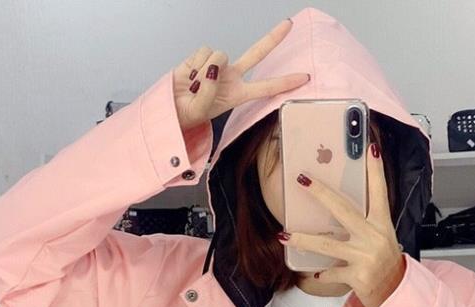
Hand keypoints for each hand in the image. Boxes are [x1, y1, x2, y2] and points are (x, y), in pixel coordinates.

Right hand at [173, 19, 309, 131]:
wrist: (169, 108)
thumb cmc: (187, 114)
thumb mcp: (202, 109)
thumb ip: (211, 88)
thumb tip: (214, 65)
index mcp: (238, 95)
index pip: (266, 87)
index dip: (286, 82)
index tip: (305, 77)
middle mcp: (232, 77)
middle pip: (256, 54)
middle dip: (273, 39)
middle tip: (289, 24)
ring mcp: (219, 65)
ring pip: (220, 55)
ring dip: (205, 71)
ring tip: (195, 87)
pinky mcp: (203, 56)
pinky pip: (204, 52)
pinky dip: (195, 65)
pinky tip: (191, 77)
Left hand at [278, 143, 405, 306]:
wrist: (395, 292)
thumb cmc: (385, 262)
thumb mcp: (381, 236)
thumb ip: (364, 222)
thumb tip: (336, 206)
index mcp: (381, 224)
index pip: (379, 191)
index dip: (375, 170)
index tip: (370, 148)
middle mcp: (374, 237)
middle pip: (343, 210)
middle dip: (321, 194)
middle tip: (302, 180)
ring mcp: (365, 257)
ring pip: (327, 245)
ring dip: (303, 240)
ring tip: (283, 236)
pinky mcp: (357, 276)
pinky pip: (331, 273)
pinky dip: (321, 275)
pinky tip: (312, 274)